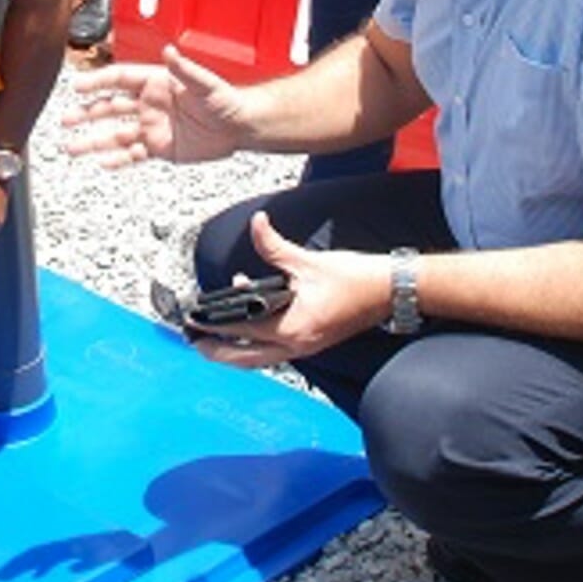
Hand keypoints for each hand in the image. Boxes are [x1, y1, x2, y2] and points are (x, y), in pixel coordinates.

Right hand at [62, 43, 248, 166]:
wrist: (240, 127)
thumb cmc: (226, 100)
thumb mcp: (206, 83)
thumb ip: (185, 69)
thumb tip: (170, 51)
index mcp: (156, 83)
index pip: (119, 79)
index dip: (97, 82)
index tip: (78, 87)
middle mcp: (149, 104)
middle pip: (109, 107)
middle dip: (85, 113)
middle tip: (65, 119)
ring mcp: (152, 127)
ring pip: (114, 135)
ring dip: (92, 140)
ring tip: (71, 147)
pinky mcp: (160, 148)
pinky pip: (133, 154)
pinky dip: (117, 159)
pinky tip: (101, 163)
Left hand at [194, 211, 391, 369]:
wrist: (389, 290)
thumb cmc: (354, 278)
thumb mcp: (308, 261)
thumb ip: (274, 245)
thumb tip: (257, 223)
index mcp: (293, 328)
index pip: (242, 330)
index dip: (214, 326)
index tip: (193, 321)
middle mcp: (296, 345)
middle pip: (246, 358)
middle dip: (218, 352)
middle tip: (194, 341)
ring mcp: (305, 347)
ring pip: (260, 358)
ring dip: (236, 349)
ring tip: (214, 338)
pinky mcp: (311, 342)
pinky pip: (274, 350)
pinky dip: (256, 341)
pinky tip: (249, 319)